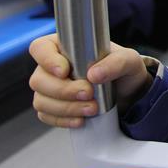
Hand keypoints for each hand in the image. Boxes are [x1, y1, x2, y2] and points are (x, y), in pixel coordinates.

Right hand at [28, 34, 151, 127]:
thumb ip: (116, 62)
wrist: (129, 94)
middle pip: (38, 79)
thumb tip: (93, 75)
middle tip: (88, 93)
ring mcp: (50, 89)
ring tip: (92, 108)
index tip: (64, 71)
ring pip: (40, 100)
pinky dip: (63, 120)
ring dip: (65, 107)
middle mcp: (53, 67)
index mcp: (66, 47)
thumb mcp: (129, 60)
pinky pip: (46, 116)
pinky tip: (81, 119)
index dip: (47, 60)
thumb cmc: (125, 70)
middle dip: (63, 90)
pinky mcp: (53, 108)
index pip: (40, 48)